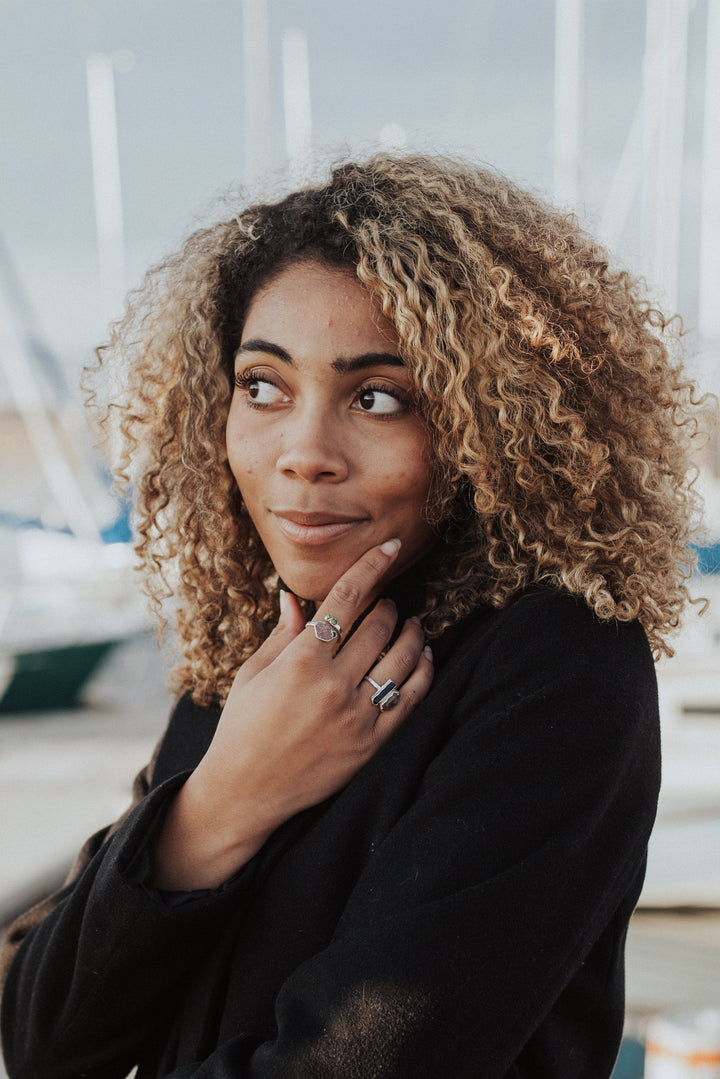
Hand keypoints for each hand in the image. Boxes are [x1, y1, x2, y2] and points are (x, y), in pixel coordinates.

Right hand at [152, 540, 433, 889]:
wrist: (244, 791)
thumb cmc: (242, 727)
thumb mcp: (254, 673)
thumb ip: (282, 634)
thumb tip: (295, 597)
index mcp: (301, 660)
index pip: (346, 598)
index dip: (372, 566)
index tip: (389, 547)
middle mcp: (333, 684)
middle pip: (379, 624)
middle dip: (388, 605)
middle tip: (387, 603)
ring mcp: (356, 716)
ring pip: (403, 657)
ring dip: (413, 633)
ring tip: (412, 625)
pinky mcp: (371, 744)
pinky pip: (410, 698)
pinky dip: (423, 672)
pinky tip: (423, 658)